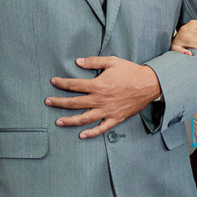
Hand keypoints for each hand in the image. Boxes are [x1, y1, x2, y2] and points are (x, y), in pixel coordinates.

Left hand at [46, 57, 160, 138]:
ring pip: (84, 118)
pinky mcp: (116, 118)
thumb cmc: (131, 71)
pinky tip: (81, 135)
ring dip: (70, 121)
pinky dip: (91, 133)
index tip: (53, 82)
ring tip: (58, 122)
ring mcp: (107, 111)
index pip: (74, 86)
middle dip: (59, 103)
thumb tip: (78, 62)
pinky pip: (101, 128)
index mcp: (98, 85)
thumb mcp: (112, 61)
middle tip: (47, 102)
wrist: (149, 84)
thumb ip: (94, 62)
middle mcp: (100, 100)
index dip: (61, 83)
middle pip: (75, 103)